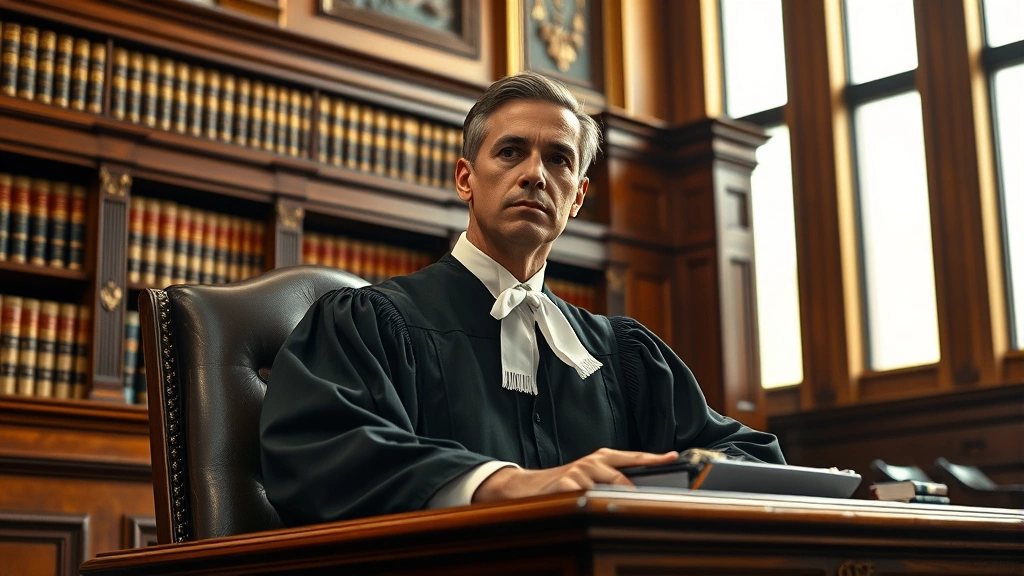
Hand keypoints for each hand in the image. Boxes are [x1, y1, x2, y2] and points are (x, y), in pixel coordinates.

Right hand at [472, 448, 677, 502]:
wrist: (526, 488)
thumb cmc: (563, 484)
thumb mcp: (588, 479)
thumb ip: (610, 481)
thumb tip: (637, 492)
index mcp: (600, 458)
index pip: (632, 457)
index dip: (653, 458)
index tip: (673, 456)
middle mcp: (592, 461)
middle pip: (623, 479)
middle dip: (634, 494)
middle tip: (646, 504)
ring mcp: (579, 471)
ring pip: (607, 491)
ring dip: (609, 503)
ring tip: (609, 512)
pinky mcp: (566, 483)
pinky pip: (587, 498)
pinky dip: (590, 507)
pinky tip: (585, 509)